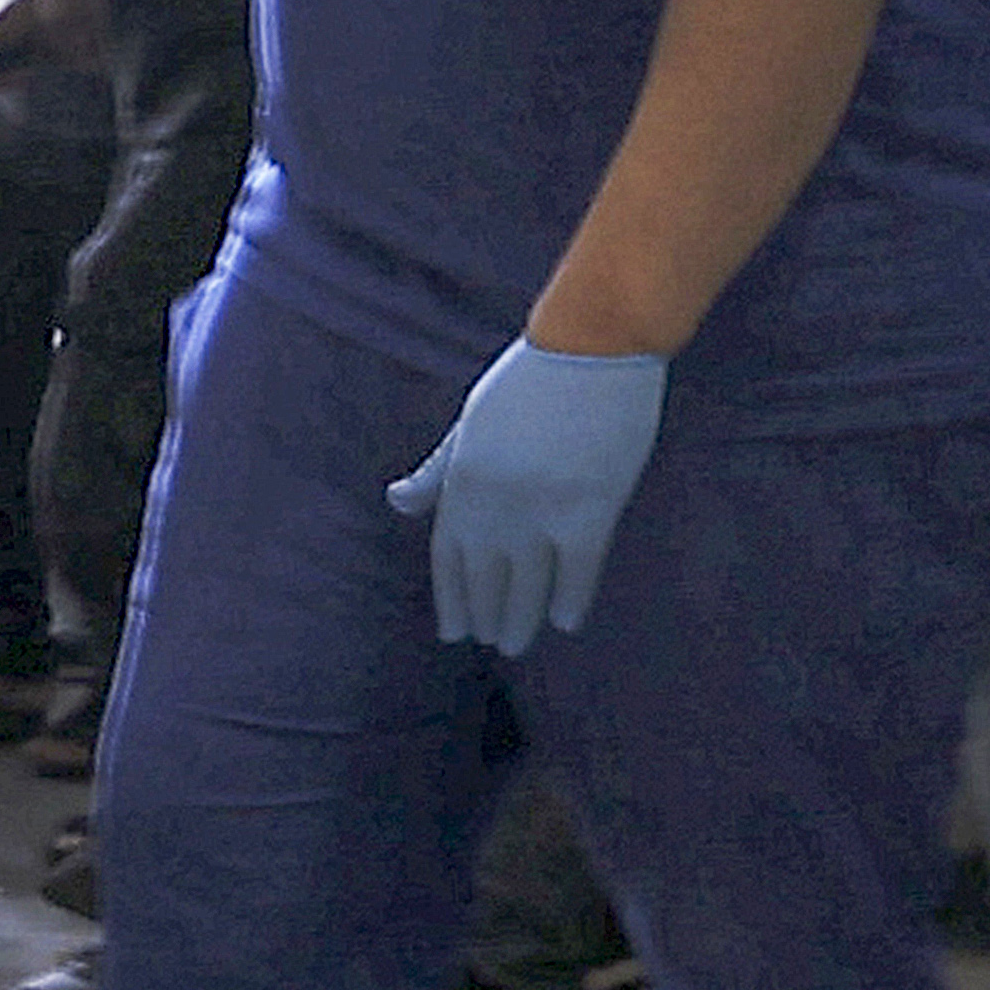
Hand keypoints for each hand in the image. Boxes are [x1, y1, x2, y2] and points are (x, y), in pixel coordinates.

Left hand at [383, 340, 668, 651]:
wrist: (592, 345)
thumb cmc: (530, 380)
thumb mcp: (471, 422)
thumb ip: (438, 470)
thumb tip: (397, 503)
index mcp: (461, 479)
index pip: (447, 557)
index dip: (451, 599)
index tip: (453, 630)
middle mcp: (494, 503)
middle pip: (484, 576)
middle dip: (484, 616)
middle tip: (489, 644)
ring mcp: (541, 509)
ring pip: (527, 583)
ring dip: (521, 619)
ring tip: (516, 645)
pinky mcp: (591, 508)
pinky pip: (577, 570)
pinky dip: (571, 599)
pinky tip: (566, 622)